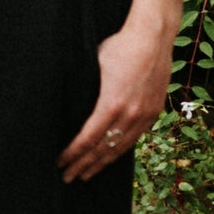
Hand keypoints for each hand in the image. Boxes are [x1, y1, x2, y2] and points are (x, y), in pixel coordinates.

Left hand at [59, 0, 186, 182]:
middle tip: (67, 177)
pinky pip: (134, 139)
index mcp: (111, 104)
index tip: (60, 162)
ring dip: (101, 163)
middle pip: (102, 150)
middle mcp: (130, 115)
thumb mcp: (92, 66)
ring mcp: (144, 115)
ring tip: (86, 174)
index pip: (87, 140)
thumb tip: (63, 105)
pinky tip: (109, 157)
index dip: (72, 154)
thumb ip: (82, 90)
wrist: (153, 36)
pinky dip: (119, 151)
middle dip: (83, 165)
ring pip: (119, 148)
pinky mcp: (153, 112)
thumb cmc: (119, 46)